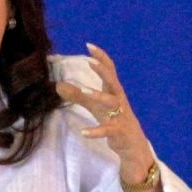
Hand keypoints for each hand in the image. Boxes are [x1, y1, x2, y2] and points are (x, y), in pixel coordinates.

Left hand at [55, 43, 157, 191]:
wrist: (133, 146)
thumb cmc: (114, 121)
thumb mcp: (95, 107)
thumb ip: (78, 96)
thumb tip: (58, 85)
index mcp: (114, 92)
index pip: (110, 70)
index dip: (101, 57)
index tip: (89, 45)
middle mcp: (119, 100)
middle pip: (113, 82)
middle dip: (103, 71)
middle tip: (90, 61)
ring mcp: (121, 115)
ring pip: (112, 102)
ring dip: (99, 96)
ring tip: (84, 92)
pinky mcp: (119, 132)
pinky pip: (107, 130)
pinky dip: (96, 131)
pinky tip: (83, 132)